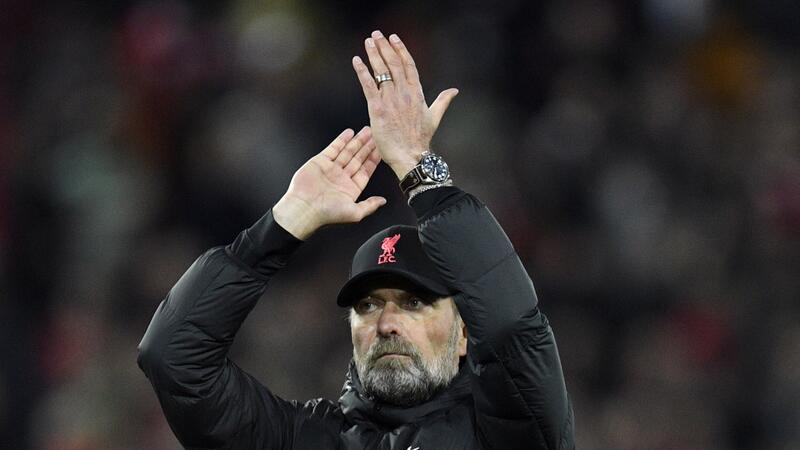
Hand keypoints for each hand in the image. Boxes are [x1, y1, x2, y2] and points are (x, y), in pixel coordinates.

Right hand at [273, 127, 385, 239]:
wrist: (304, 208)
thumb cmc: (327, 214)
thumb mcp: (355, 213)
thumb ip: (370, 205)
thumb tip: (383, 201)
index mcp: (351, 189)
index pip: (365, 171)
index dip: (374, 160)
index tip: (381, 150)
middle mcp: (341, 178)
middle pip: (358, 158)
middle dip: (367, 147)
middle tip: (376, 135)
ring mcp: (331, 169)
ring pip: (347, 151)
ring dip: (357, 141)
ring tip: (367, 131)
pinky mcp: (320, 162)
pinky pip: (333, 148)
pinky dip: (341, 140)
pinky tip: (349, 133)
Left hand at [352, 30, 458, 178]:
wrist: (411, 155)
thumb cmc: (420, 139)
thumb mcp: (435, 117)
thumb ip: (443, 101)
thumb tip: (454, 90)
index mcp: (417, 93)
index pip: (409, 65)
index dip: (401, 50)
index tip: (394, 39)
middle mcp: (404, 93)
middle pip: (394, 64)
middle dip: (385, 47)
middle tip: (377, 35)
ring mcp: (390, 100)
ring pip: (381, 72)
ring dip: (374, 54)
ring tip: (369, 42)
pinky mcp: (377, 108)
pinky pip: (369, 86)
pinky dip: (362, 72)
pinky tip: (357, 61)